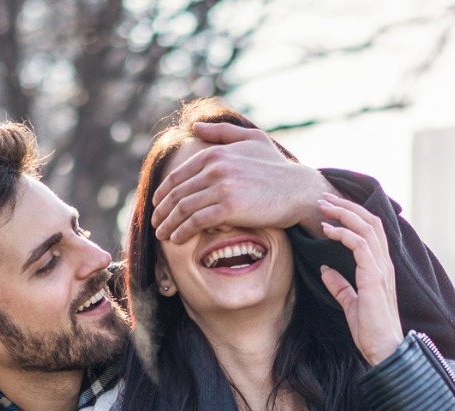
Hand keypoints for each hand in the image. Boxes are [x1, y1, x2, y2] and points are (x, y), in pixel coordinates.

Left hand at [152, 122, 333, 242]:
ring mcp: (222, 187)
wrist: (298, 190)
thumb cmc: (275, 167)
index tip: (157, 206)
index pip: (178, 175)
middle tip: (155, 224)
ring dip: (168, 224)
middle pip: (177, 193)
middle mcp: (215, 168)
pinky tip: (177, 240)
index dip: (163, 193)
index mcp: (215, 153)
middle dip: (161, 211)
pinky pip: (197, 222)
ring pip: (183, 208)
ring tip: (163, 235)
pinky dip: (183, 231)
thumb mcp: (251, 140)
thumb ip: (221, 133)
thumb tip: (194, 127)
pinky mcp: (230, 207)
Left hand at [318, 193, 404, 364]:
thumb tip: (326, 271)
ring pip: (366, 227)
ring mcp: (382, 269)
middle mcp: (384, 263)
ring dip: (343, 214)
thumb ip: (341, 286)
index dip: (351, 215)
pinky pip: (361, 245)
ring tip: (322, 207)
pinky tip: (327, 230)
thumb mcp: (351, 304)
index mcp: (381, 267)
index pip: (371, 230)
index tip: (329, 210)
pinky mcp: (374, 277)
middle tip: (323, 199)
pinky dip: (344, 233)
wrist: (385, 350)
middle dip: (346, 206)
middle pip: (370, 221)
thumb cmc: (372, 331)